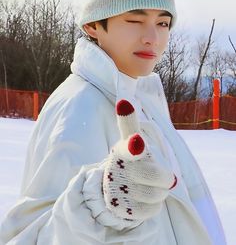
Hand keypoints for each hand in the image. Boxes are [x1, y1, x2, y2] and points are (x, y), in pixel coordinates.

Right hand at [103, 99, 176, 220]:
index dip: (135, 145)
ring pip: (158, 194)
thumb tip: (124, 101)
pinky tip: (143, 198)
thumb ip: (129, 122)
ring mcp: (120, 191)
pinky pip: (152, 210)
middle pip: (157, 176)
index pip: (130, 147)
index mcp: (123, 151)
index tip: (137, 142)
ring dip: (160, 191)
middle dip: (164, 177)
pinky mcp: (124, 210)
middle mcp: (119, 170)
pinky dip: (153, 204)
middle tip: (160, 174)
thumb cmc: (128, 159)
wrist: (111, 187)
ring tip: (148, 185)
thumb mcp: (128, 139)